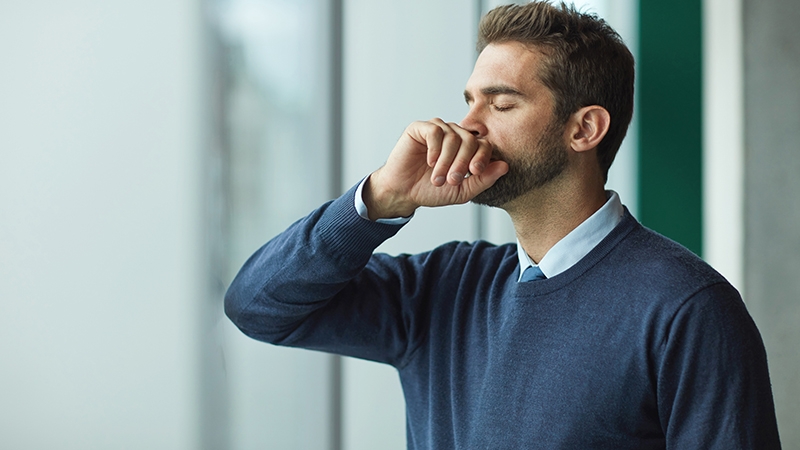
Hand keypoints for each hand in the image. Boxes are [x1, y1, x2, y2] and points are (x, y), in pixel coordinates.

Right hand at [363, 118, 508, 219]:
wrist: (404, 192)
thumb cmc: (431, 191)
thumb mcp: (462, 191)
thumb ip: (483, 180)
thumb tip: (505, 166)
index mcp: (466, 148)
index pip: (483, 144)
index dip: (481, 157)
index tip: (474, 172)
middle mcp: (454, 135)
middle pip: (469, 139)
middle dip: (462, 162)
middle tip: (452, 180)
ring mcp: (437, 130)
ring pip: (453, 136)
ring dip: (446, 160)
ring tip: (437, 177)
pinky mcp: (420, 128)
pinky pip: (435, 131)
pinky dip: (435, 148)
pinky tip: (429, 162)